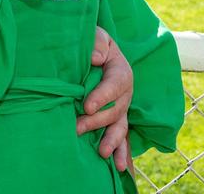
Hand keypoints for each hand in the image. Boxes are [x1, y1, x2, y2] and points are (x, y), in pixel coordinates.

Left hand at [77, 27, 133, 171]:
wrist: (94, 51)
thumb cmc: (94, 43)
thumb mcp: (97, 36)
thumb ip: (98, 42)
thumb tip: (95, 58)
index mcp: (121, 71)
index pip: (114, 85)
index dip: (102, 96)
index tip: (86, 106)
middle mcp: (125, 93)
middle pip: (115, 109)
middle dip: (97, 121)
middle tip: (78, 128)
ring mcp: (121, 107)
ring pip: (120, 126)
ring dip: (113, 141)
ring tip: (104, 154)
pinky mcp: (115, 119)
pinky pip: (120, 136)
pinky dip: (120, 151)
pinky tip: (117, 167)